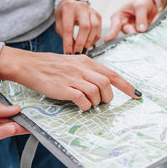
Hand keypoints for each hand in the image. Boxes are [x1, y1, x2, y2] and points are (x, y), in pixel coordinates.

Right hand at [0, 47, 141, 110]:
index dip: (126, 86)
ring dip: (96, 102)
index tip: (137, 95)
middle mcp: (83, 68)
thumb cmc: (51, 66)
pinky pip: (82, 100)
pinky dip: (84, 105)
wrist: (29, 65)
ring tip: (88, 103)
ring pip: (96, 92)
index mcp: (87, 61)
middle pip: (107, 84)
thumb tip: (103, 84)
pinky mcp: (64, 88)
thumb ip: (88, 71)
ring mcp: (73, 78)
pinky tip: (80, 105)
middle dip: (108, 97)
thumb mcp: (73, 63)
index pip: (112, 74)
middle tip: (102, 102)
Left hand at [0, 85, 27, 148]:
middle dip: (20, 122)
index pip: (6, 111)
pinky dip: (1, 134)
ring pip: (0, 132)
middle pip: (6, 123)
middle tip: (36, 121)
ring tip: (26, 125)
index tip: (33, 111)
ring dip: (13, 129)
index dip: (18, 112)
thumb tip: (15, 109)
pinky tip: (11, 129)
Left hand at [55, 0, 101, 54]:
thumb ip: (64, 35)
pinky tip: (88, 44)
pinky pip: (98, 31)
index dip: (68, 43)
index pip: (69, 28)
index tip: (68, 53)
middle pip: (85, 27)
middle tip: (77, 53)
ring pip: (94, 28)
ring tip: (82, 50)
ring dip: (89, 42)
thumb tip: (72, 50)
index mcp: (69, 7)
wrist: (72, 3)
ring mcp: (92, 11)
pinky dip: (94, 40)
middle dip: (81, 43)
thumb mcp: (59, 22)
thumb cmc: (64, 14)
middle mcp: (82, 7)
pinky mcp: (98, 16)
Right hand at [106, 0, 157, 40]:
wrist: (150, 1)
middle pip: (127, 33)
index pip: (114, 26)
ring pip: (134, 36)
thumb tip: (141, 30)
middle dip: (133, 35)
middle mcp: (123, 25)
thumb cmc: (141, 0)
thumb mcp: (140, 5)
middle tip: (140, 35)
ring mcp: (131, 30)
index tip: (107, 40)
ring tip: (146, 34)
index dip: (111, 34)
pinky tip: (148, 36)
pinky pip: (141, 37)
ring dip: (140, 36)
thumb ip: (141, 17)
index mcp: (118, 17)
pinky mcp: (138, 33)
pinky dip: (145, 37)